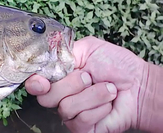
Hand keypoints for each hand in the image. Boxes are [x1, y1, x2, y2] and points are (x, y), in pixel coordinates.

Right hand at [25, 36, 147, 132]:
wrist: (140, 85)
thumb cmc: (118, 66)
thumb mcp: (88, 47)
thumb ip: (64, 50)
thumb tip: (45, 55)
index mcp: (58, 75)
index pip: (34, 82)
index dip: (35, 83)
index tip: (43, 81)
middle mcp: (61, 95)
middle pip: (46, 97)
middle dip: (71, 84)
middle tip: (89, 77)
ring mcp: (71, 113)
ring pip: (65, 107)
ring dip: (92, 96)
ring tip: (106, 89)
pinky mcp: (82, 127)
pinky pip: (80, 120)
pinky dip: (98, 109)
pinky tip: (107, 105)